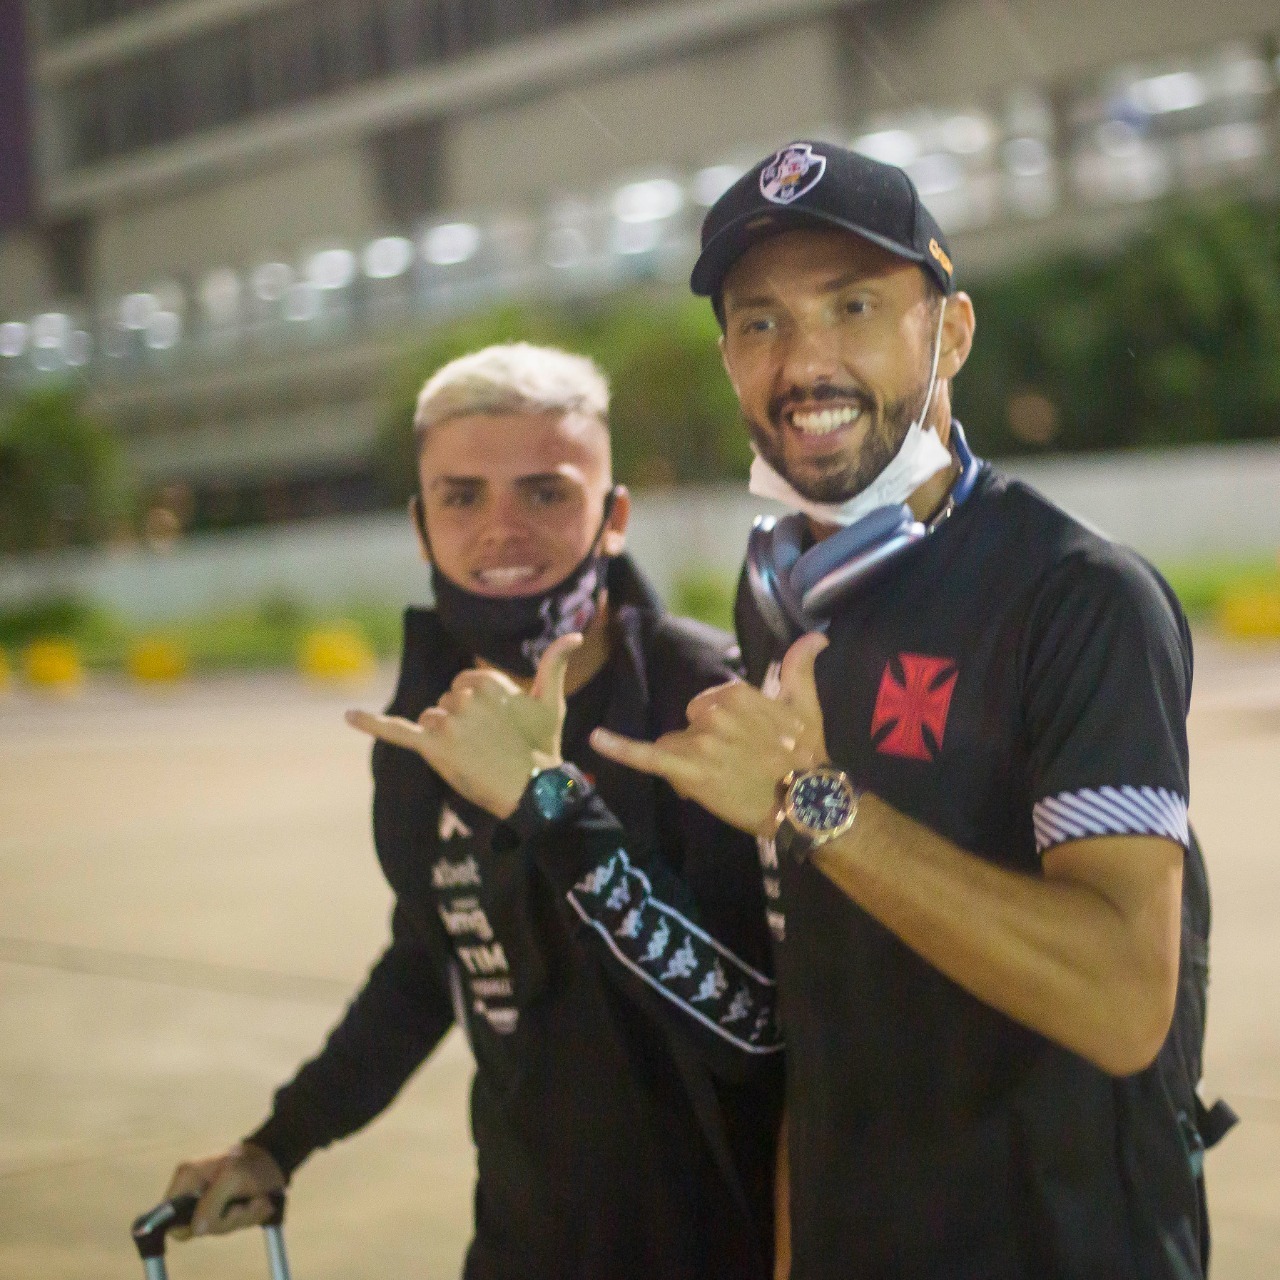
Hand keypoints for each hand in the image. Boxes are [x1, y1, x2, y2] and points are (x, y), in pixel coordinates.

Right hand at [164, 1141, 284, 1239]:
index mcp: (187, 1178)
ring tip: (258, 1200)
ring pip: (217, 1228)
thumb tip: (196, 1229)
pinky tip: (260, 1202)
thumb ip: (212, 1203)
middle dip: (226, 1221)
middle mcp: (194, 1191)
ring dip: (243, 1217)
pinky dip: (249, 1217)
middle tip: (243, 1206)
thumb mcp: (233, 1178)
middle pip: (196, 1228)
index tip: (212, 1218)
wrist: (277, 1156)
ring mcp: (209, 1200)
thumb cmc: (253, 1162)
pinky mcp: (225, 1206)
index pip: (168, 1216)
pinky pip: (232, 1224)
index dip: (186, 1224)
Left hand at [346, 633, 581, 818]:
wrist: (533, 791)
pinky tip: (347, 716)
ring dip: (445, 736)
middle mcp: (464, 698)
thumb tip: (576, 635)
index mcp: (487, 682)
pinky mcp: (432, 748)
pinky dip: (370, 723)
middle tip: (490, 745)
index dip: (479, 708)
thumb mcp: (550, 702)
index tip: (499, 727)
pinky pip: (396, 731)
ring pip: (431, 719)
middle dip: (462, 722)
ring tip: (473, 755)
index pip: (465, 685)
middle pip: (447, 702)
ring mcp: (447, 722)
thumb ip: (555, 664)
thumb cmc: (542, 746)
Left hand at [590, 632, 829, 835]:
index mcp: (735, 692)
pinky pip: (648, 755)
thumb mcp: (806, 705)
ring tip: (724, 782)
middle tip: (738, 767)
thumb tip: (816, 636)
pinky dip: (619, 746)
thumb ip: (799, 668)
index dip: (722, 730)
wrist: (807, 802)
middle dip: (704, 745)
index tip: (748, 748)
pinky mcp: (689, 769)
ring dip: (689, 763)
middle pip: (689, 726)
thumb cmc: (806, 755)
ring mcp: (700, 741)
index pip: (707, 706)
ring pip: (675, 746)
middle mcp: (714, 712)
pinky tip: (596, 738)